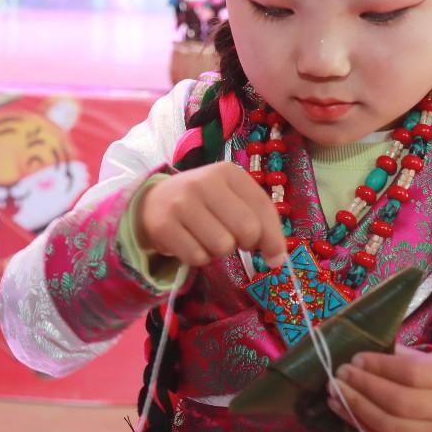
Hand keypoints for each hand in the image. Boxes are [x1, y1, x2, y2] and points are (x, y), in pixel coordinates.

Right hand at [135, 163, 287, 268]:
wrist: (154, 202)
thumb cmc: (203, 202)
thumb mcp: (231, 198)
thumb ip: (259, 221)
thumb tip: (278, 259)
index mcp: (227, 172)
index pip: (263, 207)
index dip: (273, 237)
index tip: (274, 256)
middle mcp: (203, 182)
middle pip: (246, 229)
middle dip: (245, 244)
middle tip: (232, 240)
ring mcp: (181, 203)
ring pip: (222, 246)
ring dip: (218, 252)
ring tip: (206, 238)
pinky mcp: (163, 225)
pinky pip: (197, 257)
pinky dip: (198, 258)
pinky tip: (190, 243)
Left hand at [328, 347, 431, 431]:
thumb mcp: (428, 357)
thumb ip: (400, 356)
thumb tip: (362, 359)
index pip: (413, 373)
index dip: (379, 366)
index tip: (355, 359)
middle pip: (400, 402)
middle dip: (364, 387)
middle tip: (340, 375)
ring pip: (389, 424)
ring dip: (356, 407)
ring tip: (335, 391)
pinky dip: (358, 422)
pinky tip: (341, 407)